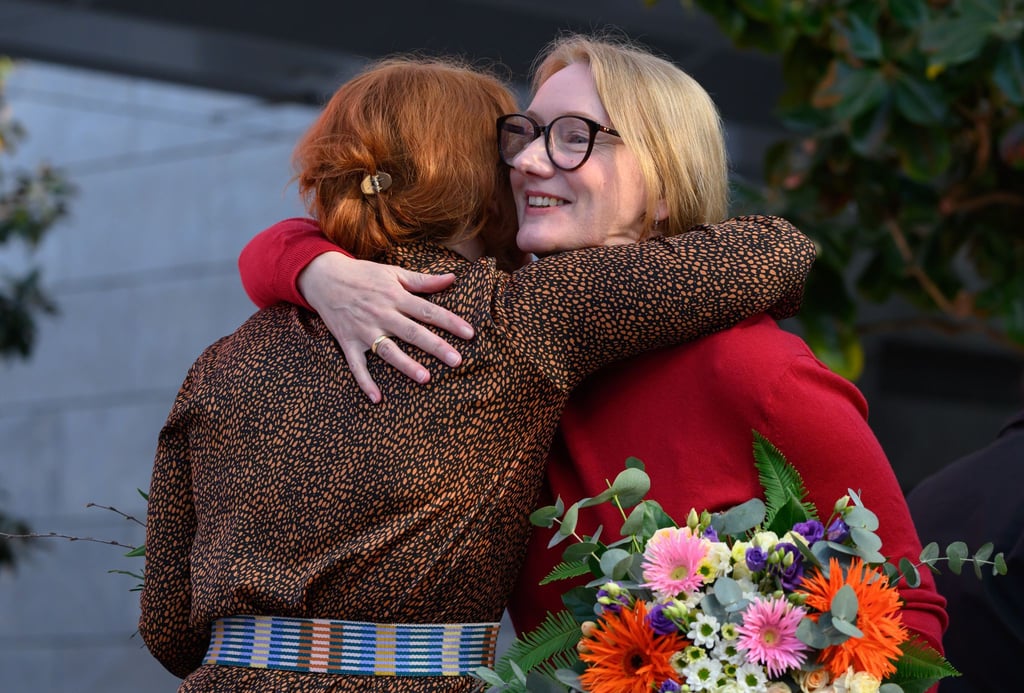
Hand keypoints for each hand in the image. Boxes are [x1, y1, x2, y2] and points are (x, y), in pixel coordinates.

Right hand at [298, 252, 473, 402]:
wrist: (324, 277)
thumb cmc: (363, 275)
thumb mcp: (393, 272)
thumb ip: (423, 281)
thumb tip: (452, 278)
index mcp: (395, 296)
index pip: (428, 311)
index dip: (450, 322)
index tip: (469, 334)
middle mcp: (382, 314)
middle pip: (413, 332)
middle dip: (435, 346)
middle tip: (456, 360)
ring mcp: (364, 330)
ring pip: (388, 350)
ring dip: (406, 364)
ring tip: (425, 378)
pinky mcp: (348, 342)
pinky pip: (357, 366)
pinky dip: (365, 382)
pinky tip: (377, 399)